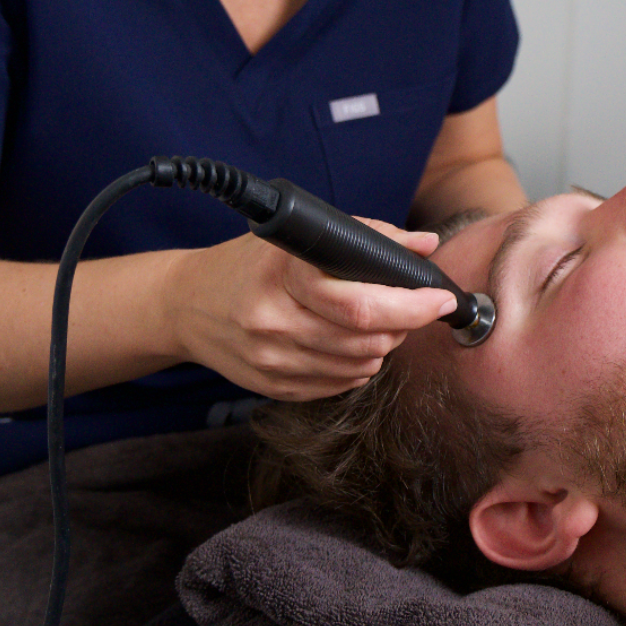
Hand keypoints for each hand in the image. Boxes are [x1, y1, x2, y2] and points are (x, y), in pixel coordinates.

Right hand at [170, 219, 456, 399]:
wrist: (186, 305)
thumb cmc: (247, 265)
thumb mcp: (298, 239)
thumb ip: (365, 237)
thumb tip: (424, 244)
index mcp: (282, 275)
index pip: (360, 304)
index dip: (411, 306)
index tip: (439, 299)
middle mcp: (273, 321)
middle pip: (366, 340)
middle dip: (402, 325)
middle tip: (407, 307)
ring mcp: (272, 360)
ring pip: (360, 367)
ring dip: (382, 346)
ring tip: (374, 323)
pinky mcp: (274, 387)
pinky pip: (340, 385)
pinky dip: (357, 366)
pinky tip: (346, 344)